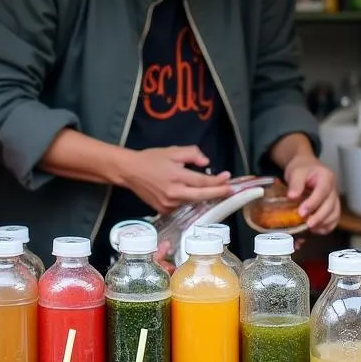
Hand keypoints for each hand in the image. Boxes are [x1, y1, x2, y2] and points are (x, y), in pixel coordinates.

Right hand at [117, 146, 232, 214]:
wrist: (130, 172)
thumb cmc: (151, 159)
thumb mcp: (172, 151)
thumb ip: (192, 154)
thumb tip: (206, 162)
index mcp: (176, 176)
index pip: (202, 182)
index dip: (218, 181)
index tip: (228, 177)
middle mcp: (174, 193)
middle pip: (202, 196)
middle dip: (218, 193)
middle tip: (230, 191)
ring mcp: (168, 204)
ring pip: (192, 201)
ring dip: (202, 196)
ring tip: (211, 190)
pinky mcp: (163, 210)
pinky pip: (182, 205)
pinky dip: (188, 199)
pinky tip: (189, 193)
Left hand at [284, 155, 339, 233]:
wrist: (307, 168)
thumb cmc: (302, 169)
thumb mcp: (296, 172)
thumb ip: (295, 184)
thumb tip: (292, 196)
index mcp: (326, 177)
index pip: (322, 192)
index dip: (313, 203)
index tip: (302, 212)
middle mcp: (333, 188)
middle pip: (330, 205)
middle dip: (319, 217)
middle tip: (307, 224)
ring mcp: (334, 199)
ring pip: (334, 214)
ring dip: (323, 223)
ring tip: (310, 228)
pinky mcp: (333, 207)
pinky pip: (334, 219)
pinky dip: (327, 226)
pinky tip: (316, 229)